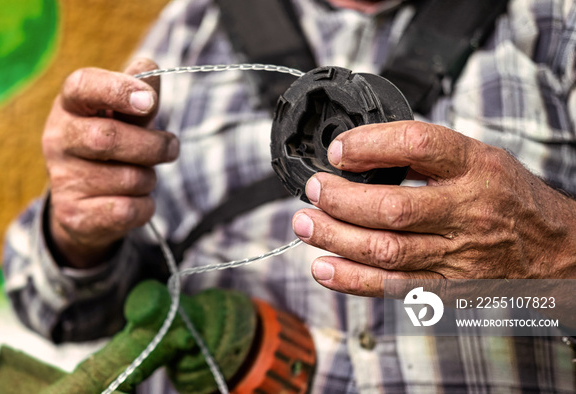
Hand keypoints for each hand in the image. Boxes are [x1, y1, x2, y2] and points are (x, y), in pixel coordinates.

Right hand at [43, 59, 178, 267]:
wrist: (83, 206)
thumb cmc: (110, 147)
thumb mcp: (123, 116)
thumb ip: (139, 92)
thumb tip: (149, 68)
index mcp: (70, 105)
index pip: (83, 86)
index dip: (117, 90)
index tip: (149, 101)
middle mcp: (57, 138)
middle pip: (108, 138)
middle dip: (152, 145)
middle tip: (171, 147)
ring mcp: (62, 178)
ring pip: (128, 178)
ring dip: (148, 178)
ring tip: (140, 176)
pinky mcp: (74, 214)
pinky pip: (128, 209)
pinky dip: (144, 206)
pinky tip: (133, 201)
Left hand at [292, 121, 575, 296]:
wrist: (555, 250)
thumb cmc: (509, 199)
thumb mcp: (480, 158)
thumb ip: (428, 154)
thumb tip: (361, 149)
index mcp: (475, 168)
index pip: (418, 146)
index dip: (371, 145)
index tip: (339, 149)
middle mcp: (466, 211)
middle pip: (392, 207)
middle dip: (341, 199)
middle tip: (314, 190)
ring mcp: (457, 255)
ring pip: (385, 250)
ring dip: (336, 237)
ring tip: (306, 224)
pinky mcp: (447, 288)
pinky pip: (393, 287)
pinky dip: (352, 280)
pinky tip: (324, 268)